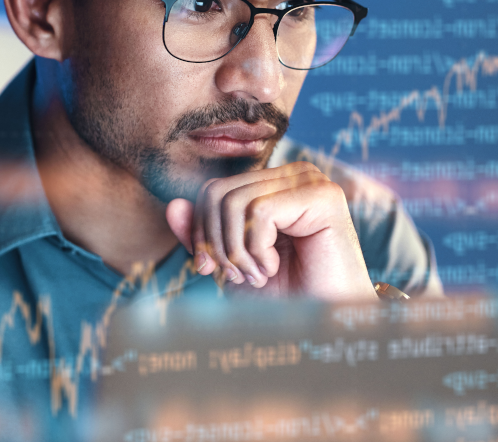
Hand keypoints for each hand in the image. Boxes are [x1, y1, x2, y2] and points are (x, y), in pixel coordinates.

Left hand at [164, 162, 376, 301]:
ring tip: (258, 274)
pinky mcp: (324, 197)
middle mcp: (292, 174)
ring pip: (235, 202)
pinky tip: (273, 267)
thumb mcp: (230, 264)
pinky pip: (260, 212)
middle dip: (217, 244)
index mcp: (272, 184)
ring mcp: (310, 181)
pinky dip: (256, 249)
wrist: (326, 323)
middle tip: (239, 276)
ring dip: (237, 251)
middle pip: (217, 194)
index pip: (212, 190)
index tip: (213, 270)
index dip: (201, 232)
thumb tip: (172, 205)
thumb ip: (202, 235)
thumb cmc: (284, 294)